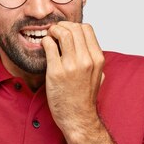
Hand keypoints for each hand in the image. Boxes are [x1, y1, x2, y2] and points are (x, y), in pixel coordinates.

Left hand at [41, 22, 104, 139]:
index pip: (87, 28)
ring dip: (53, 31)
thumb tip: (88, 47)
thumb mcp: (98, 76)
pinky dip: (45, 42)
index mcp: (97, 59)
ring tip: (50, 37)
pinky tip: (44, 47)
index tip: (66, 31)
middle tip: (55, 32)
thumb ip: (95, 61)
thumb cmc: (84, 99)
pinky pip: (49, 45)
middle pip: (74, 28)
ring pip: (63, 33)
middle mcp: (86, 60)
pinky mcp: (56, 71)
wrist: (77, 118)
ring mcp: (71, 65)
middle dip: (62, 26)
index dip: (74, 26)